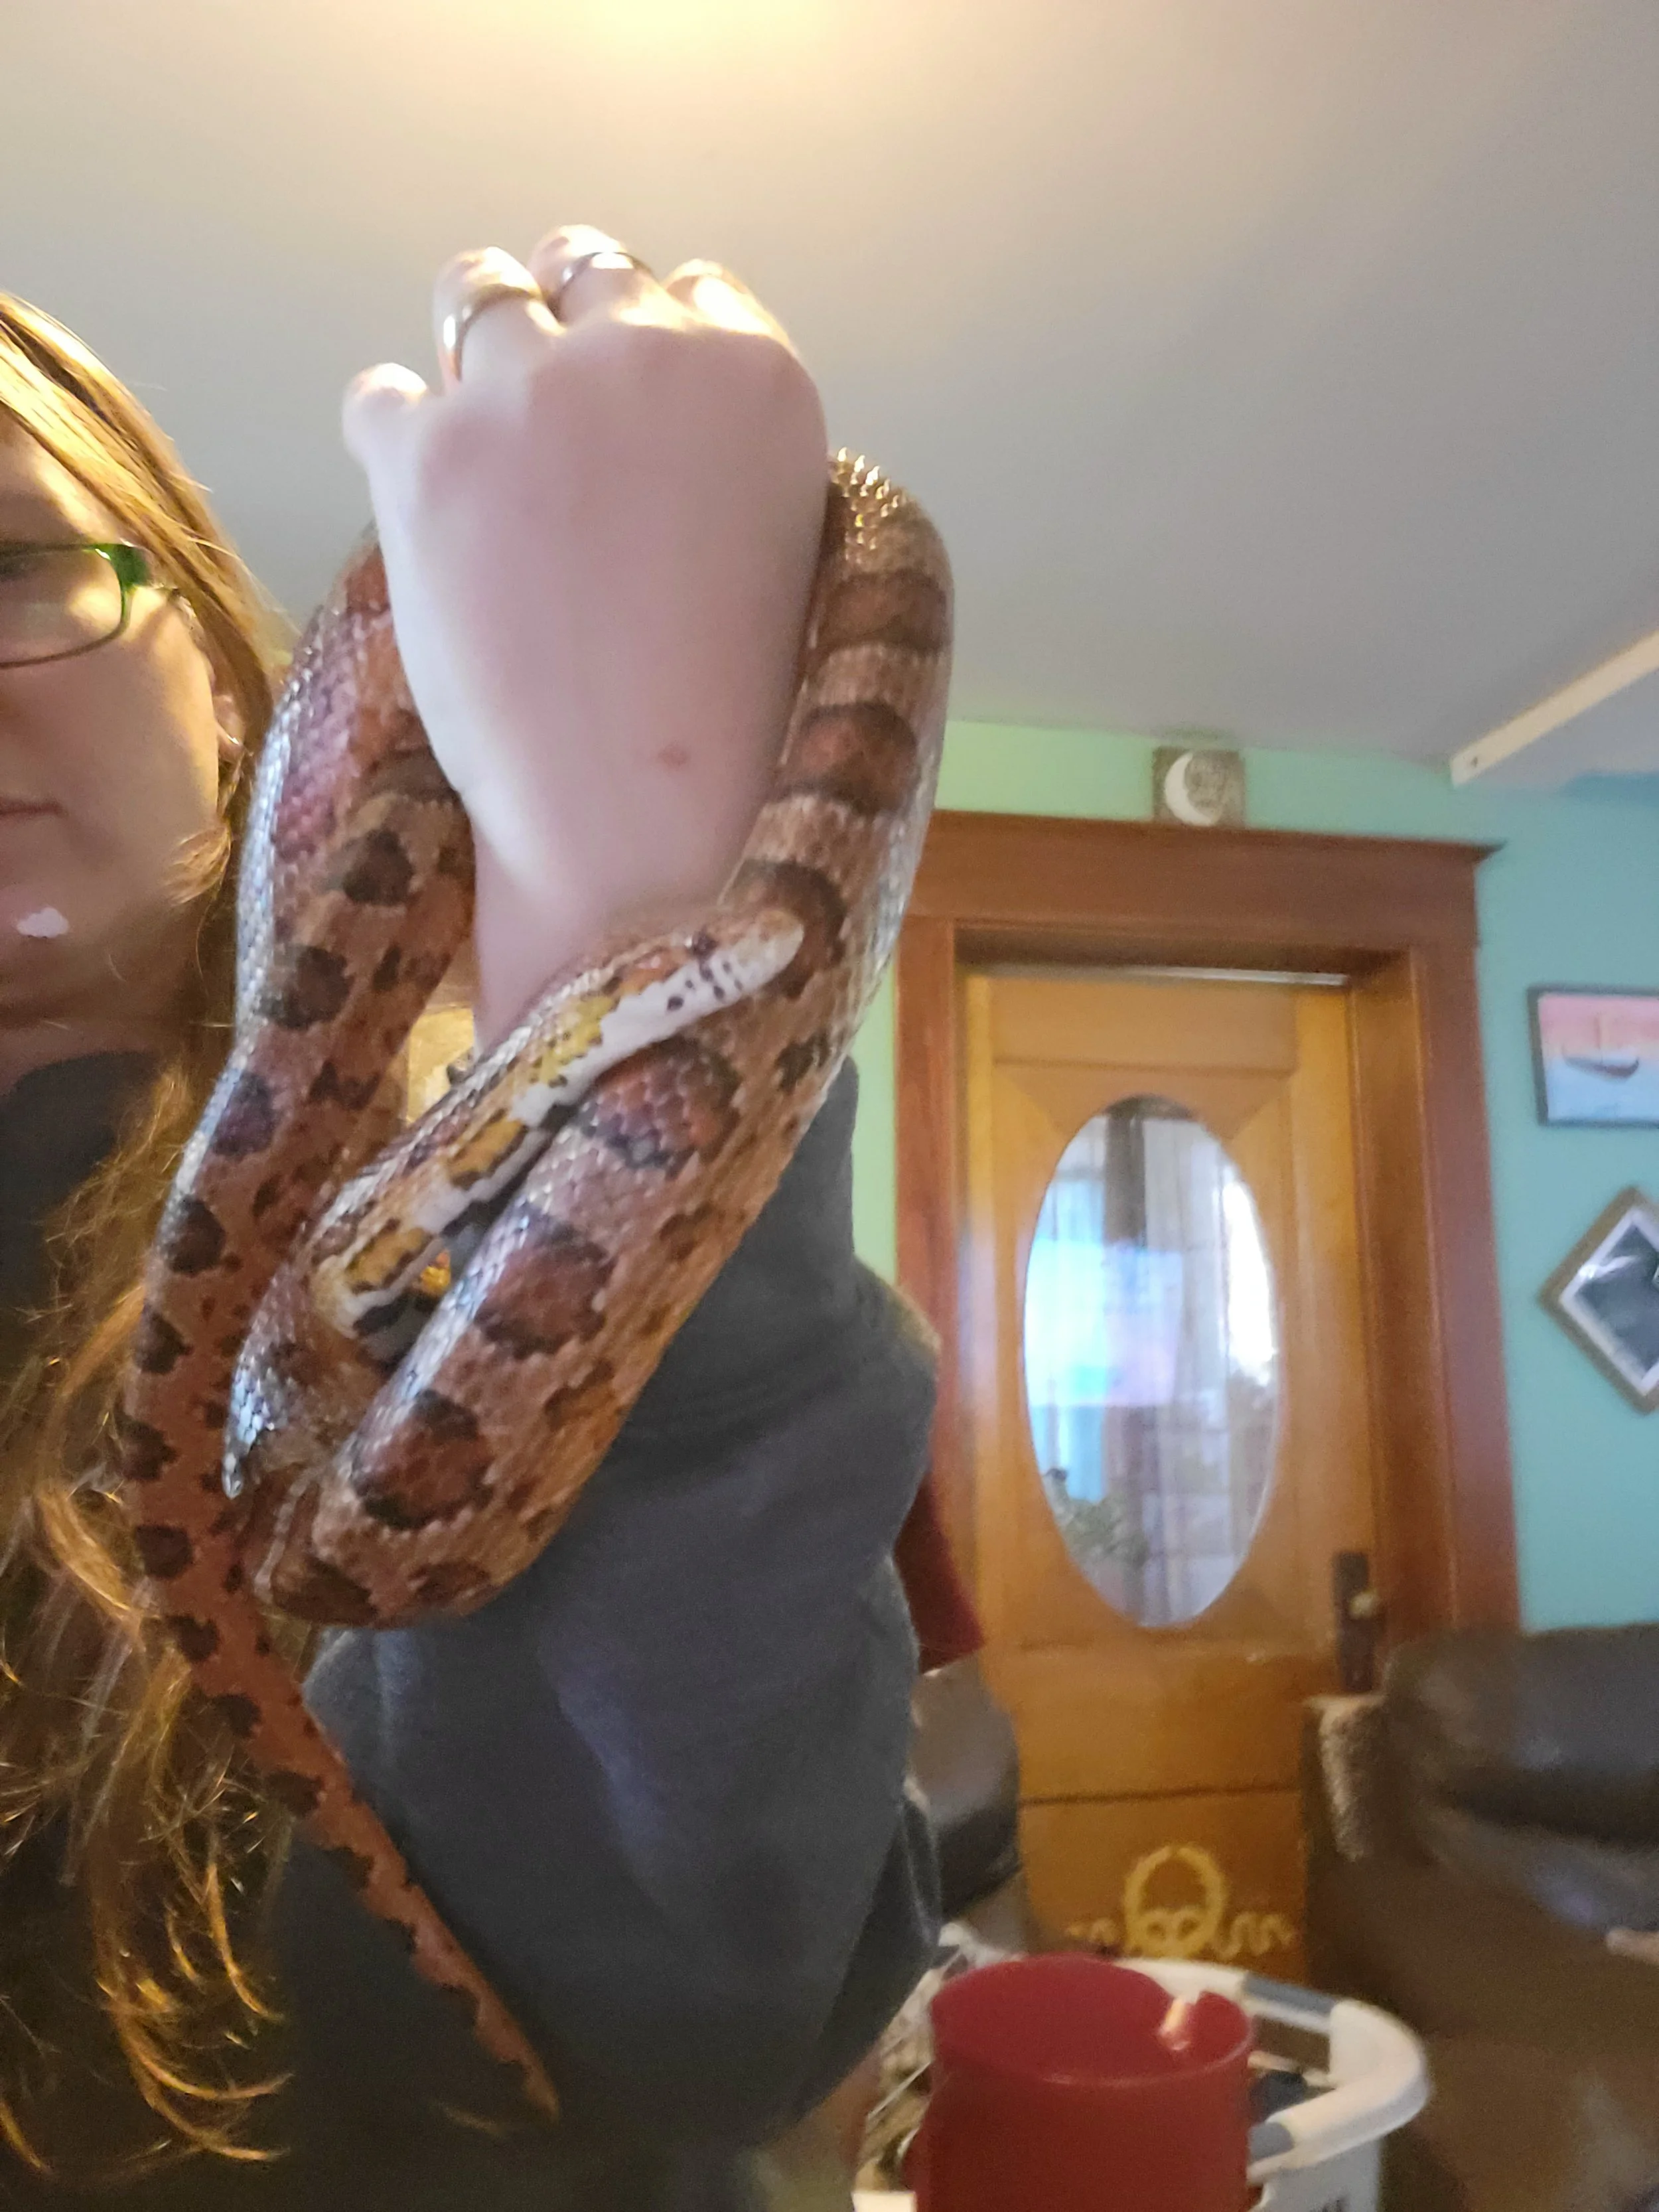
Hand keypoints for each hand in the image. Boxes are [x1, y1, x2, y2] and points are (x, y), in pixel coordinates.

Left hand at [342, 225, 827, 1047]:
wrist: (641, 818)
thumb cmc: (730, 714)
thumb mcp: (778, 541)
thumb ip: (717, 443)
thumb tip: (636, 407)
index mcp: (759, 374)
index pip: (691, 289)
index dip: (653, 348)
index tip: (631, 415)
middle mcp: (644, 350)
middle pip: (578, 266)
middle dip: (559, 331)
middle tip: (544, 432)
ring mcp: (524, 391)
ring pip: (474, 295)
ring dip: (471, 360)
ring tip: (479, 460)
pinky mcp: (424, 452)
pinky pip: (381, 391)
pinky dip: (396, 437)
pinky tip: (427, 511)